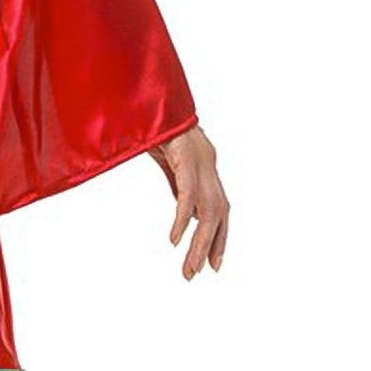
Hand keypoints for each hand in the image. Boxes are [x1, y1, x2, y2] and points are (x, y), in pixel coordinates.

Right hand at [149, 124, 228, 276]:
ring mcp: (200, 161)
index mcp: (205, 167)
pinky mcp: (187, 156)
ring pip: (208, 210)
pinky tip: (174, 238)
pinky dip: (183, 218)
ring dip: (200, 242)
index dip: (219, 237)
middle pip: (218, 215)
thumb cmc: (156, 123)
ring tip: (190, 268)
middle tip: (195, 274)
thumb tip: (185, 209)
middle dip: (211, 247)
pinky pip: (188, 194)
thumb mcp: (168, 160)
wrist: (151, 96)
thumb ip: (178, 182)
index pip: (220, 209)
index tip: (213, 264)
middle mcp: (208, 165)